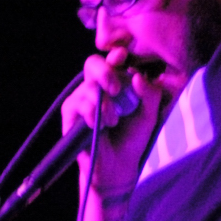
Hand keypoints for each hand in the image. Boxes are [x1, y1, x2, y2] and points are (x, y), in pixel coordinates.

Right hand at [62, 47, 163, 192]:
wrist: (119, 166)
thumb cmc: (133, 138)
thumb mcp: (149, 114)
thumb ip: (150, 93)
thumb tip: (136, 76)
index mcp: (115, 82)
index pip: (111, 60)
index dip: (115, 55)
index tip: (123, 56)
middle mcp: (96, 87)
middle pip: (92, 64)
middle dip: (105, 72)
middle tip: (117, 89)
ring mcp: (81, 99)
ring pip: (88, 87)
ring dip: (104, 104)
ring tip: (114, 121)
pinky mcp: (70, 114)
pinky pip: (78, 104)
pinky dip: (92, 113)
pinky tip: (100, 126)